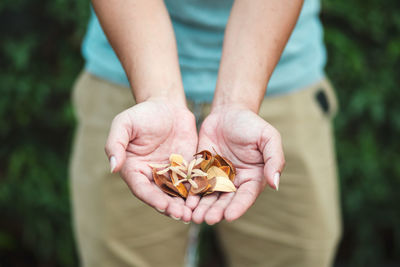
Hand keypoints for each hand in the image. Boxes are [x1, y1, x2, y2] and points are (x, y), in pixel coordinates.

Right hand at [105, 99, 197, 221]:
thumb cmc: (142, 113)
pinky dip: (197, 192)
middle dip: (171, 207)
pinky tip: (206, 198)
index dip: (152, 198)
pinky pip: (192, 182)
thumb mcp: (124, 124)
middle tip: (182, 216)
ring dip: (184, 205)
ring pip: (177, 193)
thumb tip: (112, 167)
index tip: (163, 206)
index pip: (141, 188)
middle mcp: (151, 175)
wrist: (167, 105)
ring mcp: (170, 173)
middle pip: (160, 196)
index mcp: (133, 169)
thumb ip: (115, 144)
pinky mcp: (186, 168)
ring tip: (194, 213)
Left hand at [187, 106, 284, 223]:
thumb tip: (275, 184)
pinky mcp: (203, 170)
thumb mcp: (268, 138)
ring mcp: (218, 177)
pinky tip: (185, 201)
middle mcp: (235, 181)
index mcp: (253, 177)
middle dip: (216, 211)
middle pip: (226, 201)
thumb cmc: (251, 124)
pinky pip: (197, 184)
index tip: (229, 216)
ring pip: (210, 196)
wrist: (228, 112)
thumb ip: (274, 159)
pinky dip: (192, 194)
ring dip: (202, 207)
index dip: (238, 207)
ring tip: (193, 217)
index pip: (246, 196)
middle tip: (207, 220)